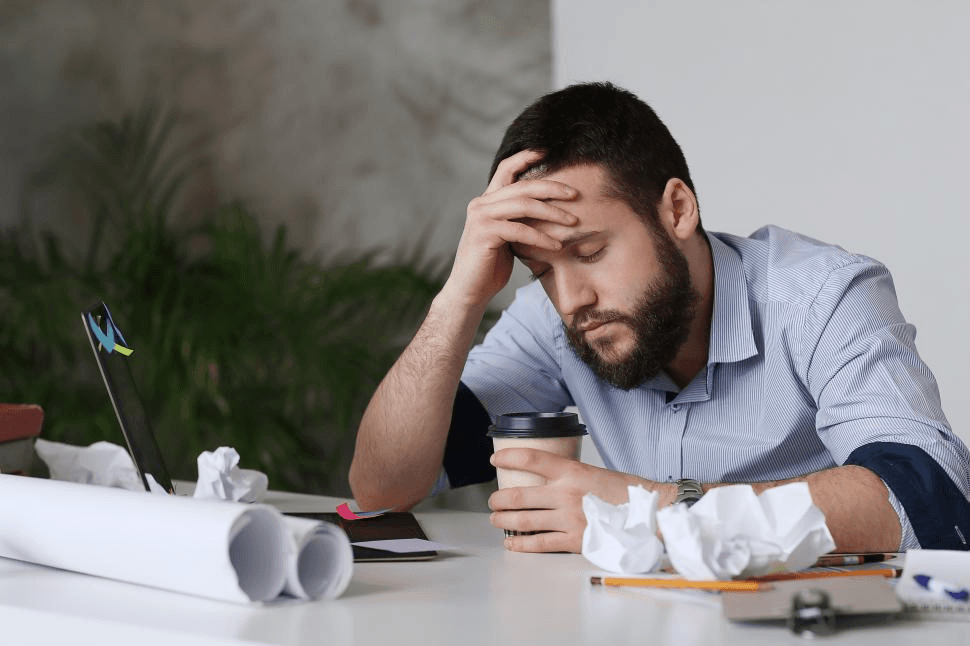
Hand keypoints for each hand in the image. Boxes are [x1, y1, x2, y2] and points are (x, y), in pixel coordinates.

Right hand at [442, 150, 578, 308]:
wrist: (469, 291)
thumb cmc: (490, 266)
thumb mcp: (507, 237)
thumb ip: (519, 220)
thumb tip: (548, 210)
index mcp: (486, 201)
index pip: (506, 169)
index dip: (526, 157)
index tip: (548, 150)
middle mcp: (481, 204)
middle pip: (522, 186)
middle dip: (552, 187)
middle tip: (575, 193)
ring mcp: (481, 217)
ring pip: (523, 205)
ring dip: (552, 212)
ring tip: (572, 221)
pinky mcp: (484, 234)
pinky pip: (520, 231)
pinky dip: (541, 238)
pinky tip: (557, 245)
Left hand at [488, 447, 648, 552]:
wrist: (650, 515)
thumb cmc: (626, 493)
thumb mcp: (595, 473)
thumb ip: (570, 477)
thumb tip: (548, 482)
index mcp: (573, 471)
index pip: (532, 459)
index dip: (509, 457)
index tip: (496, 460)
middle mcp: (566, 493)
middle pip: (519, 494)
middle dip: (500, 499)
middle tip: (493, 500)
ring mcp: (568, 518)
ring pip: (524, 519)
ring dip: (504, 520)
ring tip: (496, 519)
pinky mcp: (574, 540)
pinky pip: (540, 543)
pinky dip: (521, 543)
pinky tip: (511, 542)